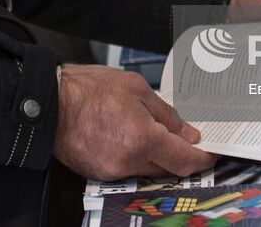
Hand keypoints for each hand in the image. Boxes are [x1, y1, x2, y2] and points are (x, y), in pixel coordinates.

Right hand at [53, 65, 217, 180]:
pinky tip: (130, 137)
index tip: (211, 152)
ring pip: (148, 170)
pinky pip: (128, 170)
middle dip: (179, 154)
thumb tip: (186, 132)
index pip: (184, 160)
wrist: (49, 103)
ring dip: (156, 155)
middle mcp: (129, 162)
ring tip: (150, 131)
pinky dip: (136, 157)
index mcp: (142, 139)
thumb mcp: (135, 88)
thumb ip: (165, 113)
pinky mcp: (99, 173)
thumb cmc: (87, 89)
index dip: (203, 158)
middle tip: (185, 137)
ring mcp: (112, 171)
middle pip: (168, 168)